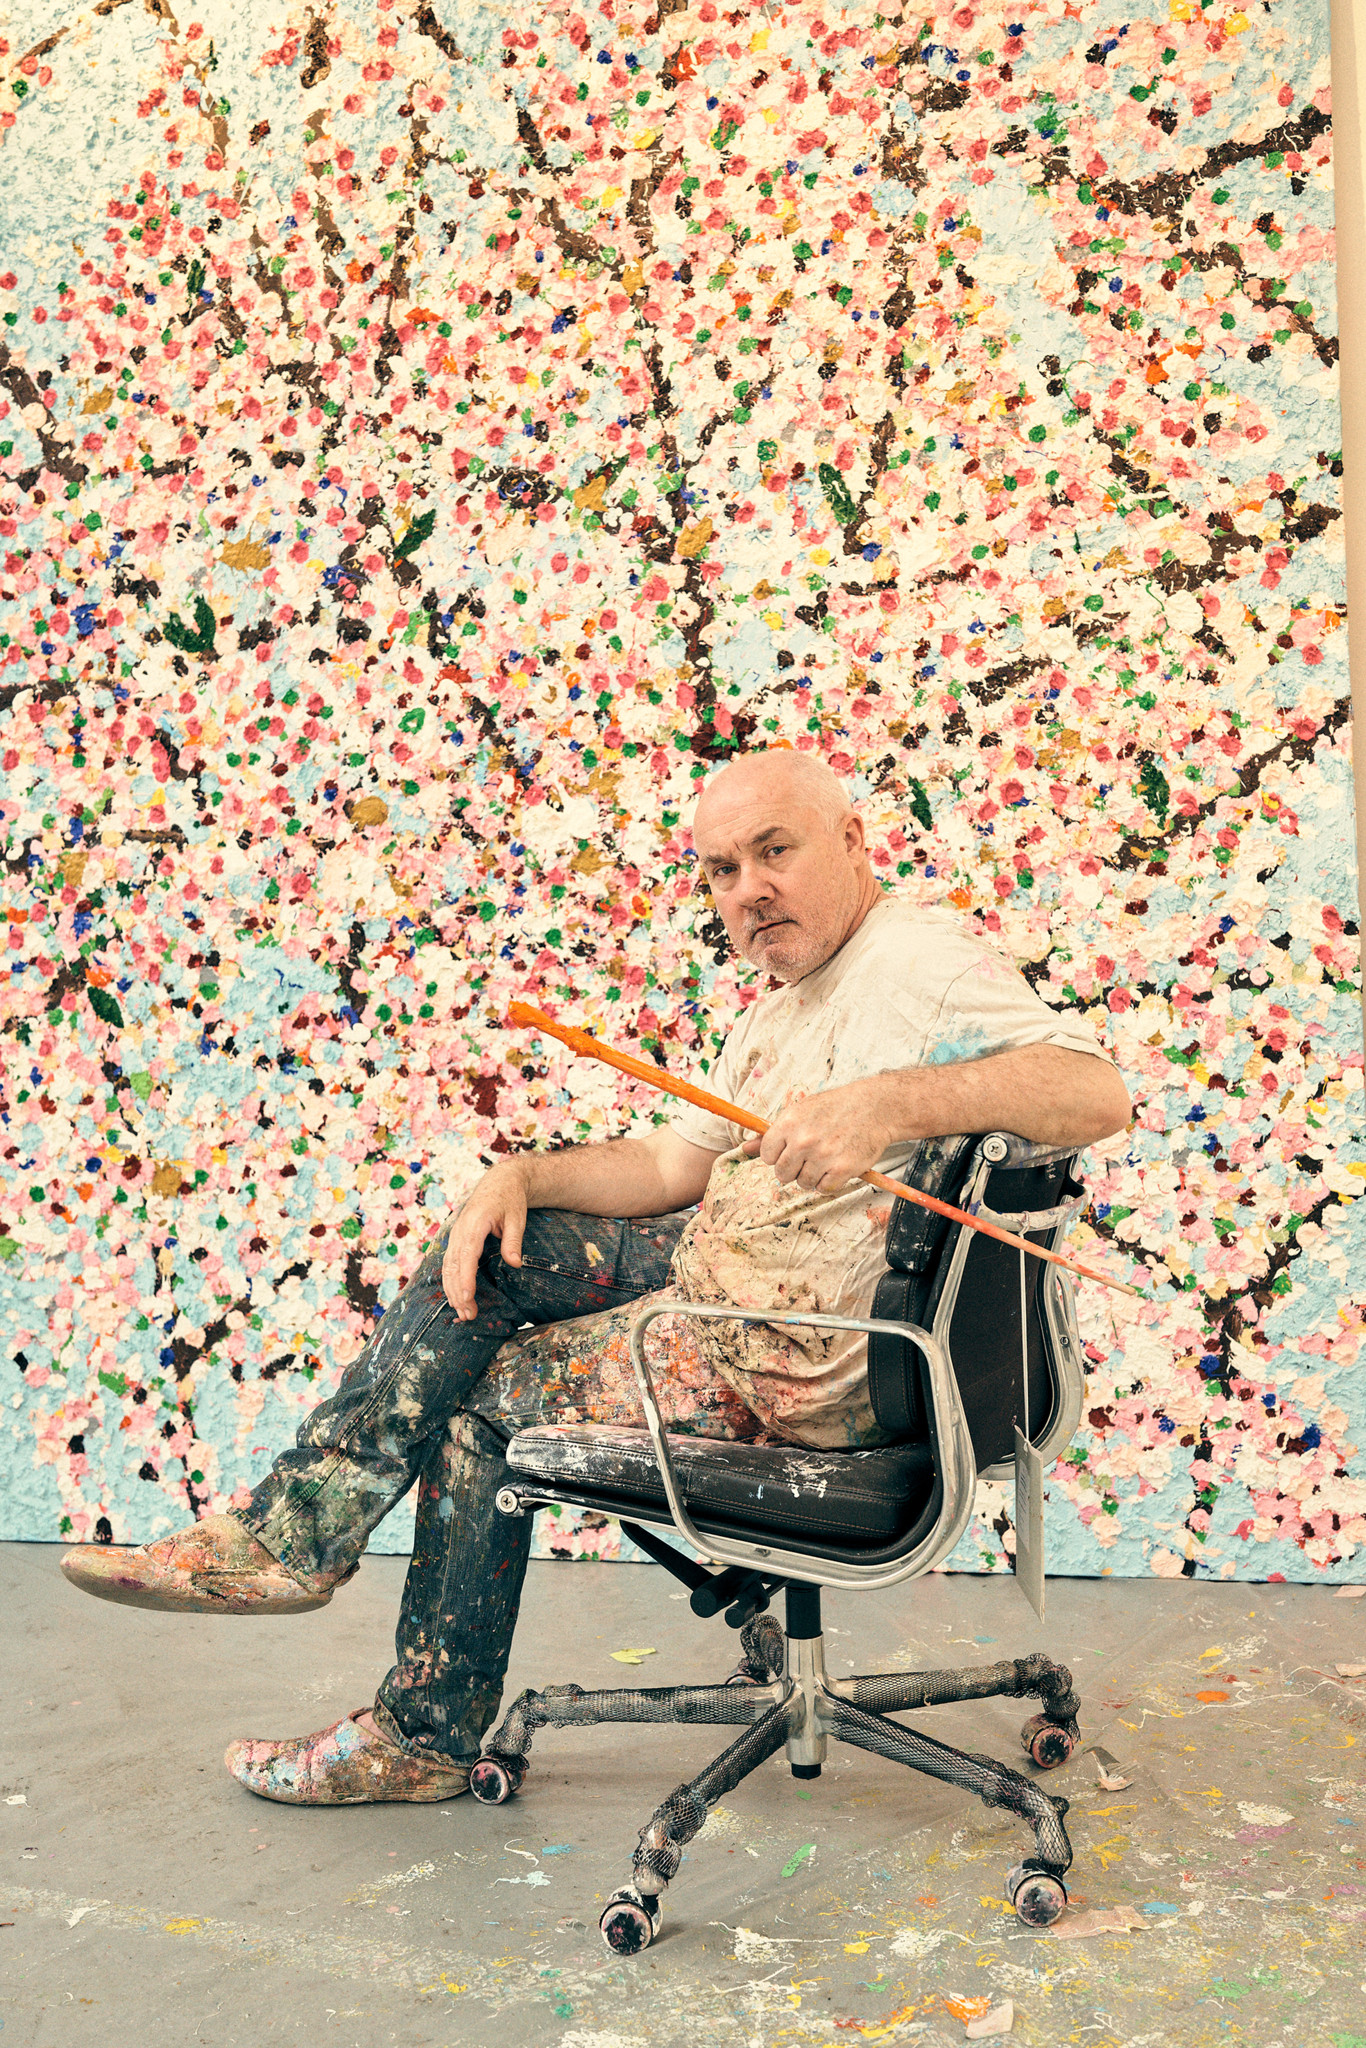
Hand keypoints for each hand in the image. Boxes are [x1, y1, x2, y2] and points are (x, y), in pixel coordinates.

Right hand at [440, 1164, 530, 1319]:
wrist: (499, 1182)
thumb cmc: (510, 1199)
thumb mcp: (517, 1217)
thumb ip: (513, 1241)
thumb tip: (516, 1264)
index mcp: (475, 1223)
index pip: (467, 1254)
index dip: (465, 1277)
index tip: (466, 1297)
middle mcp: (460, 1231)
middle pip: (454, 1266)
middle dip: (458, 1292)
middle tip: (469, 1316)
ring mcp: (456, 1235)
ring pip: (448, 1267)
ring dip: (453, 1291)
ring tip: (463, 1313)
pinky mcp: (457, 1240)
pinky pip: (449, 1264)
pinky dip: (451, 1282)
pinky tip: (456, 1298)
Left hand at [739, 1078, 898, 1192]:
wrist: (874, 1107)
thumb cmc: (835, 1108)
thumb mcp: (800, 1111)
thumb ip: (772, 1133)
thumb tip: (745, 1149)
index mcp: (789, 1123)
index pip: (767, 1156)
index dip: (778, 1155)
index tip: (791, 1149)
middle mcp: (803, 1140)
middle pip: (782, 1174)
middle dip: (794, 1169)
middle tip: (810, 1156)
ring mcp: (822, 1156)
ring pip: (803, 1184)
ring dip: (812, 1176)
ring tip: (825, 1159)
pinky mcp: (842, 1169)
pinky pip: (824, 1188)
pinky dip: (829, 1182)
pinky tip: (837, 1166)